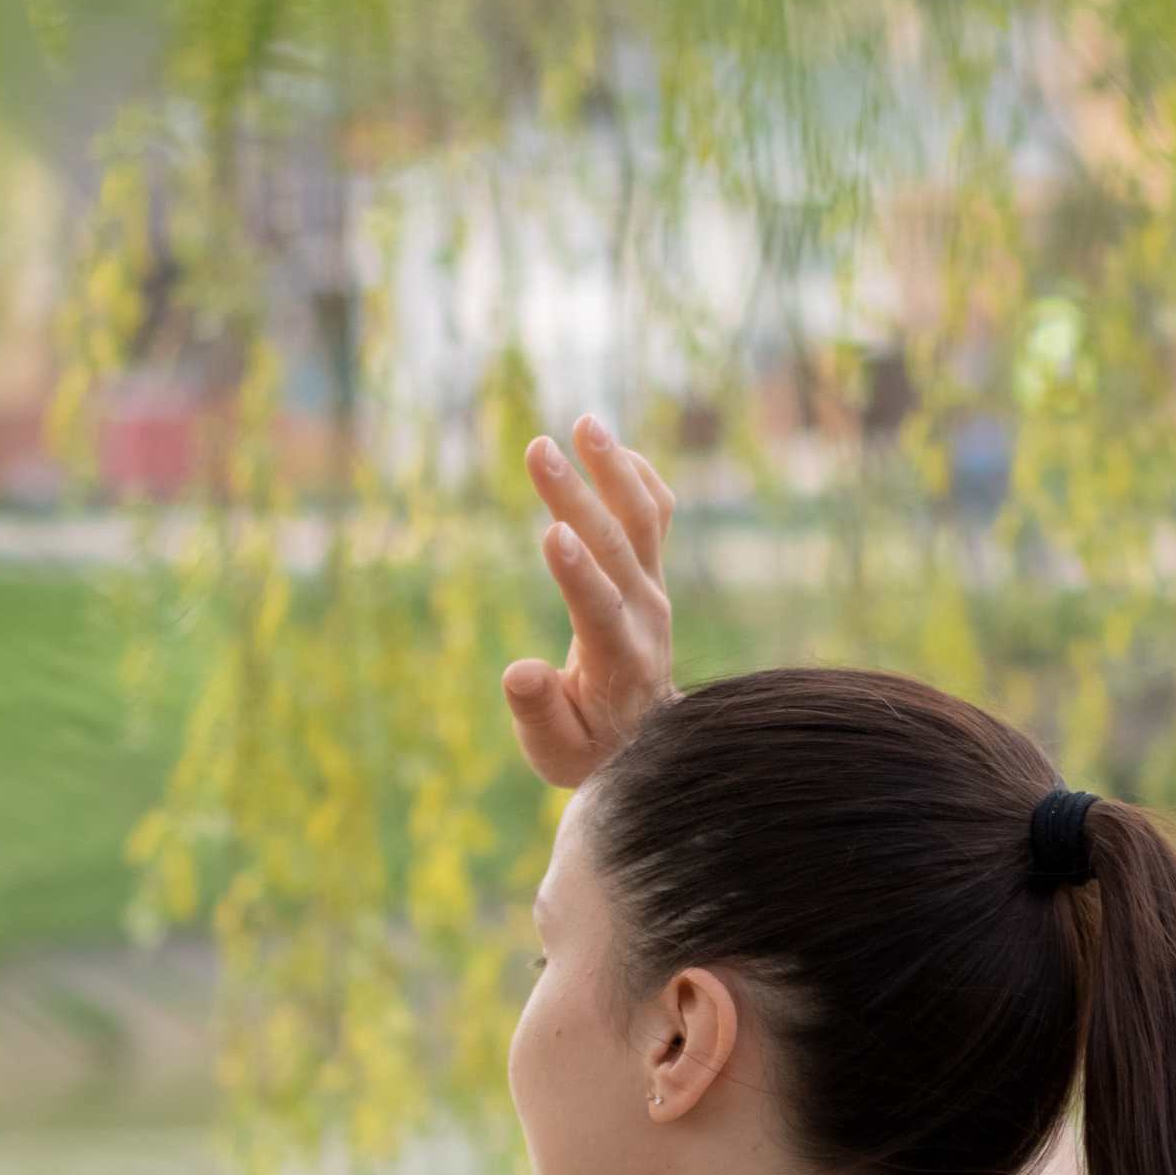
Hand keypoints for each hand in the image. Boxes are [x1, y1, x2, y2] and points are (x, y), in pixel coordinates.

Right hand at [501, 415, 675, 785]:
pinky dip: (639, 475)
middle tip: (538, 449)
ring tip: (584, 422)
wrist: (648, 741)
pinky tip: (608, 444)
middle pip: (615, 548)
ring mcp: (655, 590)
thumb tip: (519, 672)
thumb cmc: (592, 750)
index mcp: (620, 661)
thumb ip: (538, 714)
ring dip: (614, 468)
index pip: (600, 608)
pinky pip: (655, 515)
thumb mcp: (556, 752)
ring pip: (642, 519)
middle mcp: (646, 617)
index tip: (552, 532)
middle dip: (575, 497)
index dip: (578, 573)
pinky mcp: (652, 574)